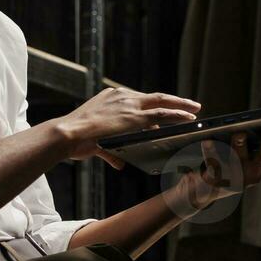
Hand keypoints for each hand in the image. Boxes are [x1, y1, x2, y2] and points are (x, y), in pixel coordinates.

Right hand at [54, 87, 200, 169]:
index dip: (155, 104)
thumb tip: (120, 163)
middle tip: (192, 104)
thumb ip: (111, 152)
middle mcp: (122, 97)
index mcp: (112, 98)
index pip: (140, 100)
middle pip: (155, 97)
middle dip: (175, 101)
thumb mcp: (95, 143)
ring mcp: (129, 105)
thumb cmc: (76, 139)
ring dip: (180, 107)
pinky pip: (161, 114)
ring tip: (194, 110)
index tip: (166, 106)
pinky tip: (187, 119)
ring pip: (162, 103)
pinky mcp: (134, 117)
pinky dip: (176, 115)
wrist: (66, 134)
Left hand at [179, 119, 260, 209]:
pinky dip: (212, 150)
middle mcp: (257, 173)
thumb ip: (259, 140)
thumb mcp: (249, 154)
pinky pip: (215, 163)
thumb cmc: (230, 163)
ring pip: (242, 160)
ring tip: (238, 133)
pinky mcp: (218, 180)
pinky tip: (208, 139)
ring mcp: (238, 179)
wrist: (203, 190)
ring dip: (240, 146)